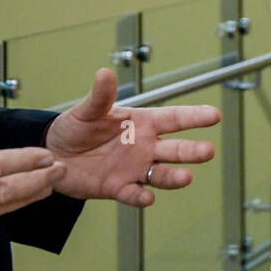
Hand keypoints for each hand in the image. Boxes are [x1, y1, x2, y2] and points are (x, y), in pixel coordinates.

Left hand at [45, 68, 220, 207]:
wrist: (55, 155)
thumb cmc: (75, 128)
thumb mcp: (86, 110)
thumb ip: (99, 96)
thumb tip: (104, 73)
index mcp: (142, 123)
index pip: (174, 119)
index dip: (194, 117)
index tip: (214, 115)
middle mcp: (144, 147)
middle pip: (175, 149)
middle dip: (192, 151)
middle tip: (208, 151)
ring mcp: (134, 169)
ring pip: (161, 174)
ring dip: (174, 176)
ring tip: (185, 177)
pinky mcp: (118, 188)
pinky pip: (133, 194)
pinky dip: (140, 197)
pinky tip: (147, 198)